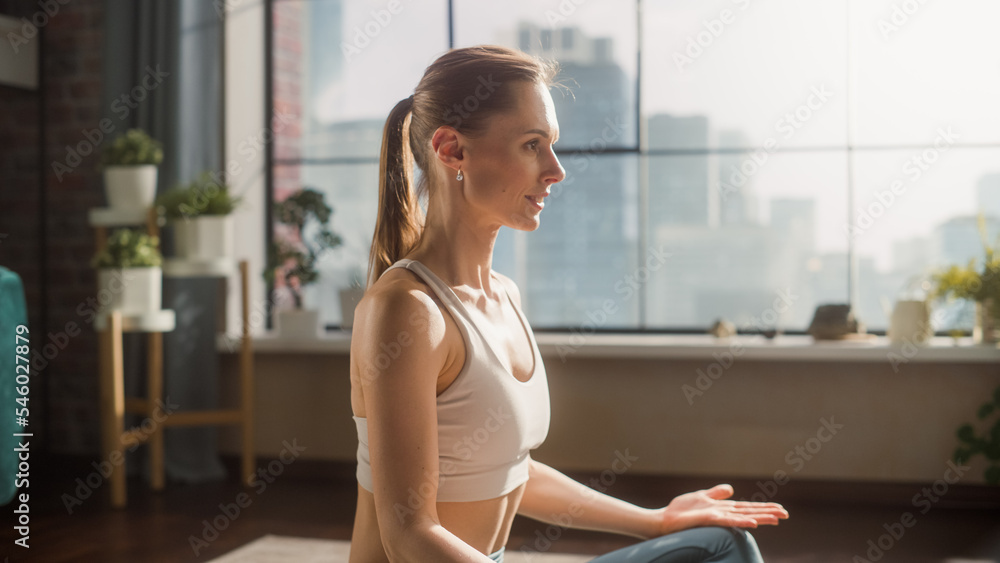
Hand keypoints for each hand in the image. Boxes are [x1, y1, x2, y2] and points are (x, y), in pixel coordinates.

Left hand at [648, 484, 788, 537]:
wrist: (665, 520)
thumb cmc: (681, 511)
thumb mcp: (701, 496)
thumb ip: (716, 493)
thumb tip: (730, 488)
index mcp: (722, 508)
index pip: (747, 507)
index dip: (763, 508)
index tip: (780, 509)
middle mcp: (723, 514)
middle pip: (749, 512)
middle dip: (767, 513)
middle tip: (786, 515)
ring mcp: (717, 517)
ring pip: (743, 516)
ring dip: (760, 517)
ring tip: (776, 519)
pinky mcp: (709, 519)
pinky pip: (727, 520)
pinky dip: (741, 521)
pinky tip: (753, 523)